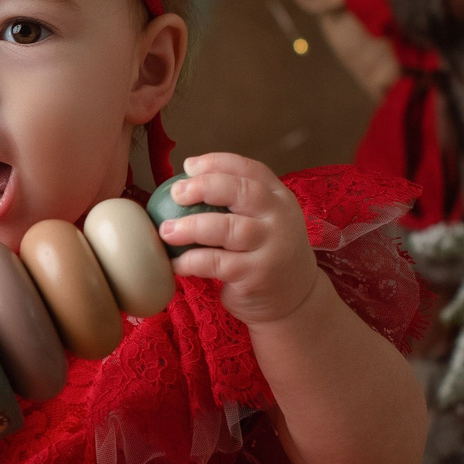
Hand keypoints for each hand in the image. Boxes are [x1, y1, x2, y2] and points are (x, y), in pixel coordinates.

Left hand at [160, 154, 323, 326]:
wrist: (296, 300)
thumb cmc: (266, 253)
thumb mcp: (264, 222)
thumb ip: (237, 203)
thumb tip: (184, 181)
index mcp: (279, 198)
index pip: (250, 170)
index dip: (217, 163)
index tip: (188, 166)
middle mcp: (280, 218)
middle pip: (242, 192)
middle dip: (204, 187)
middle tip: (175, 193)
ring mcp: (271, 247)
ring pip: (228, 228)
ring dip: (191, 227)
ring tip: (166, 230)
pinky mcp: (257, 275)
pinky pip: (216, 263)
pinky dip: (190, 261)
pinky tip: (175, 263)